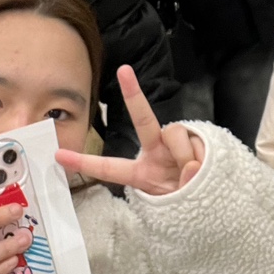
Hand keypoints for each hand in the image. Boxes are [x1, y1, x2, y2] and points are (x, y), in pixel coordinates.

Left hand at [56, 66, 204, 195]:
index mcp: (141, 172)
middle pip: (143, 119)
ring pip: (174, 134)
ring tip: (192, 175)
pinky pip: (193, 141)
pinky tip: (203, 167)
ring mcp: (175, 143)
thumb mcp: (175, 203)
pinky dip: (198, 158)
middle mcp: (155, 151)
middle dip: (133, 94)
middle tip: (124, 70)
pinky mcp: (196, 138)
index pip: (109, 168)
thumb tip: (192, 166)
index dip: (85, 162)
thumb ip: (182, 185)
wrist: (214, 199)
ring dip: (183, 157)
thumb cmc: (187, 201)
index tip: (59, 155)